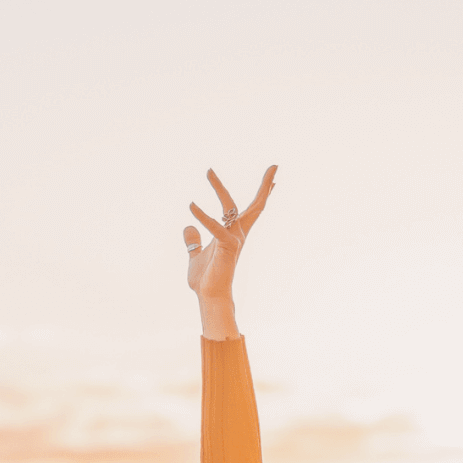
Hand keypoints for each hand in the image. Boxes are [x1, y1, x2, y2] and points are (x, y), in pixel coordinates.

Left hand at [184, 165, 276, 302]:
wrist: (209, 297)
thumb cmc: (206, 280)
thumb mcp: (196, 256)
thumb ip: (194, 241)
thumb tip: (188, 227)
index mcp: (233, 234)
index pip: (249, 211)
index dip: (262, 195)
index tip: (273, 180)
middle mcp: (238, 234)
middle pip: (255, 206)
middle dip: (265, 186)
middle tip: (274, 166)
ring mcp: (234, 239)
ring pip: (231, 207)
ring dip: (219, 188)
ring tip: (209, 171)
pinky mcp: (227, 246)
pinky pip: (215, 227)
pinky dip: (202, 216)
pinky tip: (191, 205)